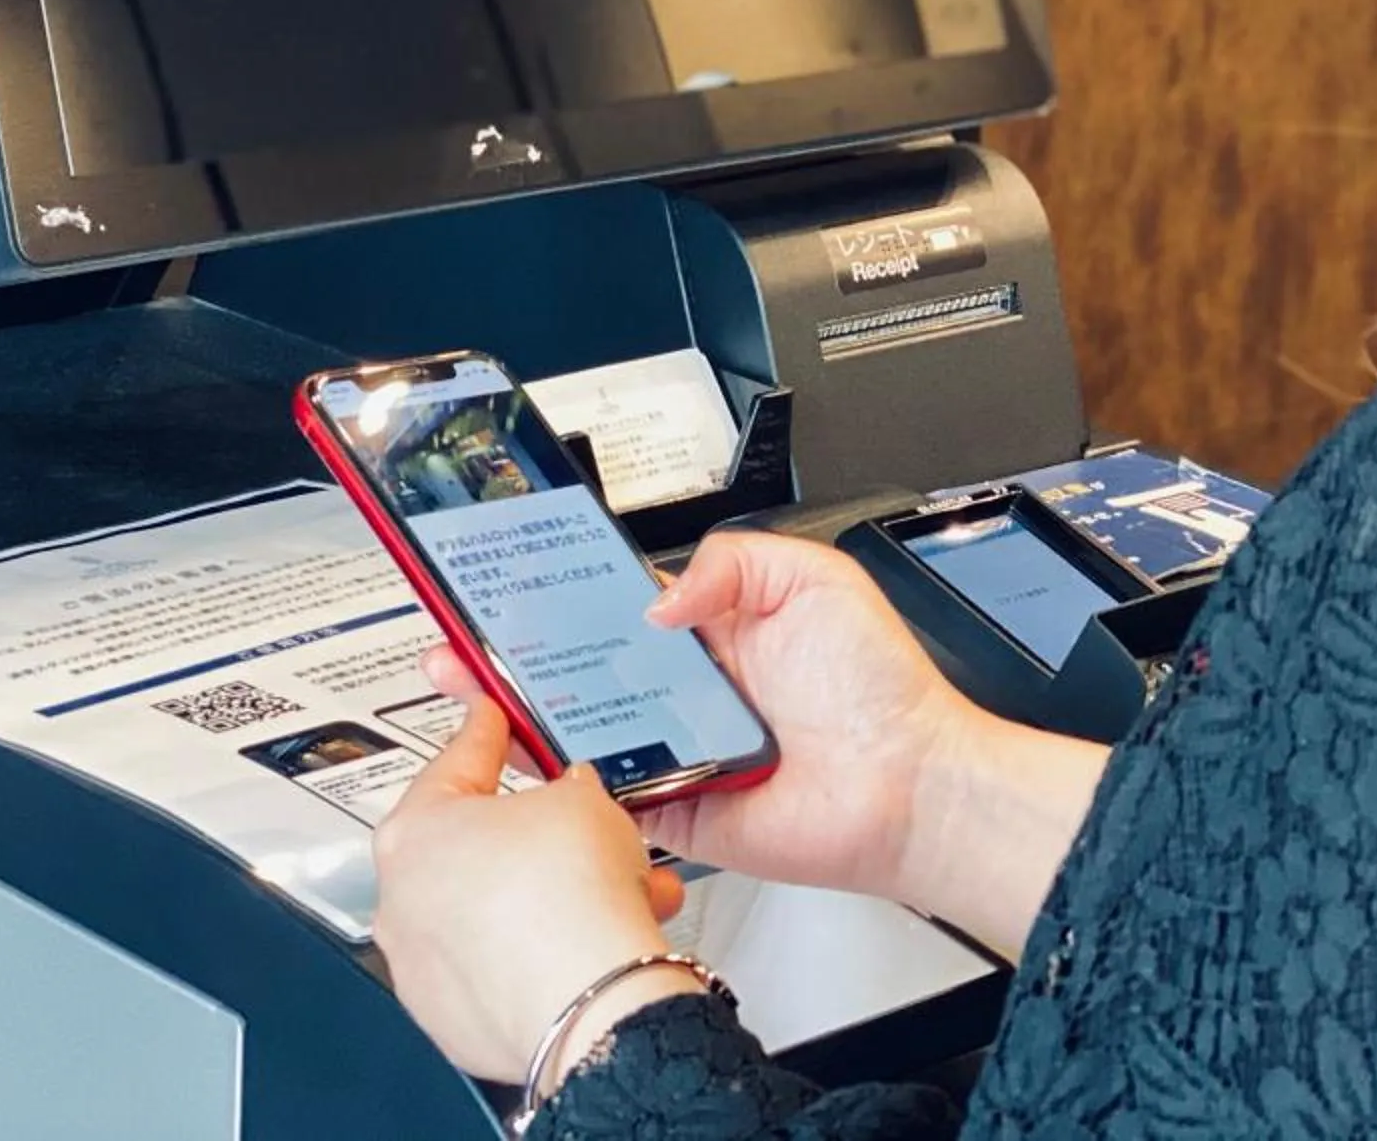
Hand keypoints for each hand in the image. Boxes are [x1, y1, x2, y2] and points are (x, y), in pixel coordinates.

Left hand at [372, 694, 697, 1083]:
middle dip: (535, 836)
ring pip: (492, 912)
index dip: (486, 732)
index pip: (455, 761)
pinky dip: (541, 950)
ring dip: (550, 896)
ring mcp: (422, 967)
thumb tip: (570, 800)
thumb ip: (566, 789)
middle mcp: (402, 901)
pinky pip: (501, 966)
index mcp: (413, 832)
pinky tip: (595, 939)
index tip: (489, 720)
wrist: (590, 1000)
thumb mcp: (582, 800)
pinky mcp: (452, 1019)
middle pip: (473, 847)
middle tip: (578, 825)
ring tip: (619, 889)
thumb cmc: (568, 900)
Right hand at [416, 531, 1111, 957]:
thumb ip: (732, 563)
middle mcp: (687, 689)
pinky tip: (533, 761)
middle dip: (521, 652)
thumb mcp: (814, 579)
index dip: (565, 591)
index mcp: (714, 628)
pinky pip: (610, 800)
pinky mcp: (676, 813)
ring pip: (584, 732)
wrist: (910, 785)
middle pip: (583, 667)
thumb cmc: (880, 687)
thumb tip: (657, 599)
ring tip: (476, 689)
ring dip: (530, 715)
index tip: (513, 579)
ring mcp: (677, 751)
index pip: (620, 603)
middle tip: (466, 637)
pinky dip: (572, 788)